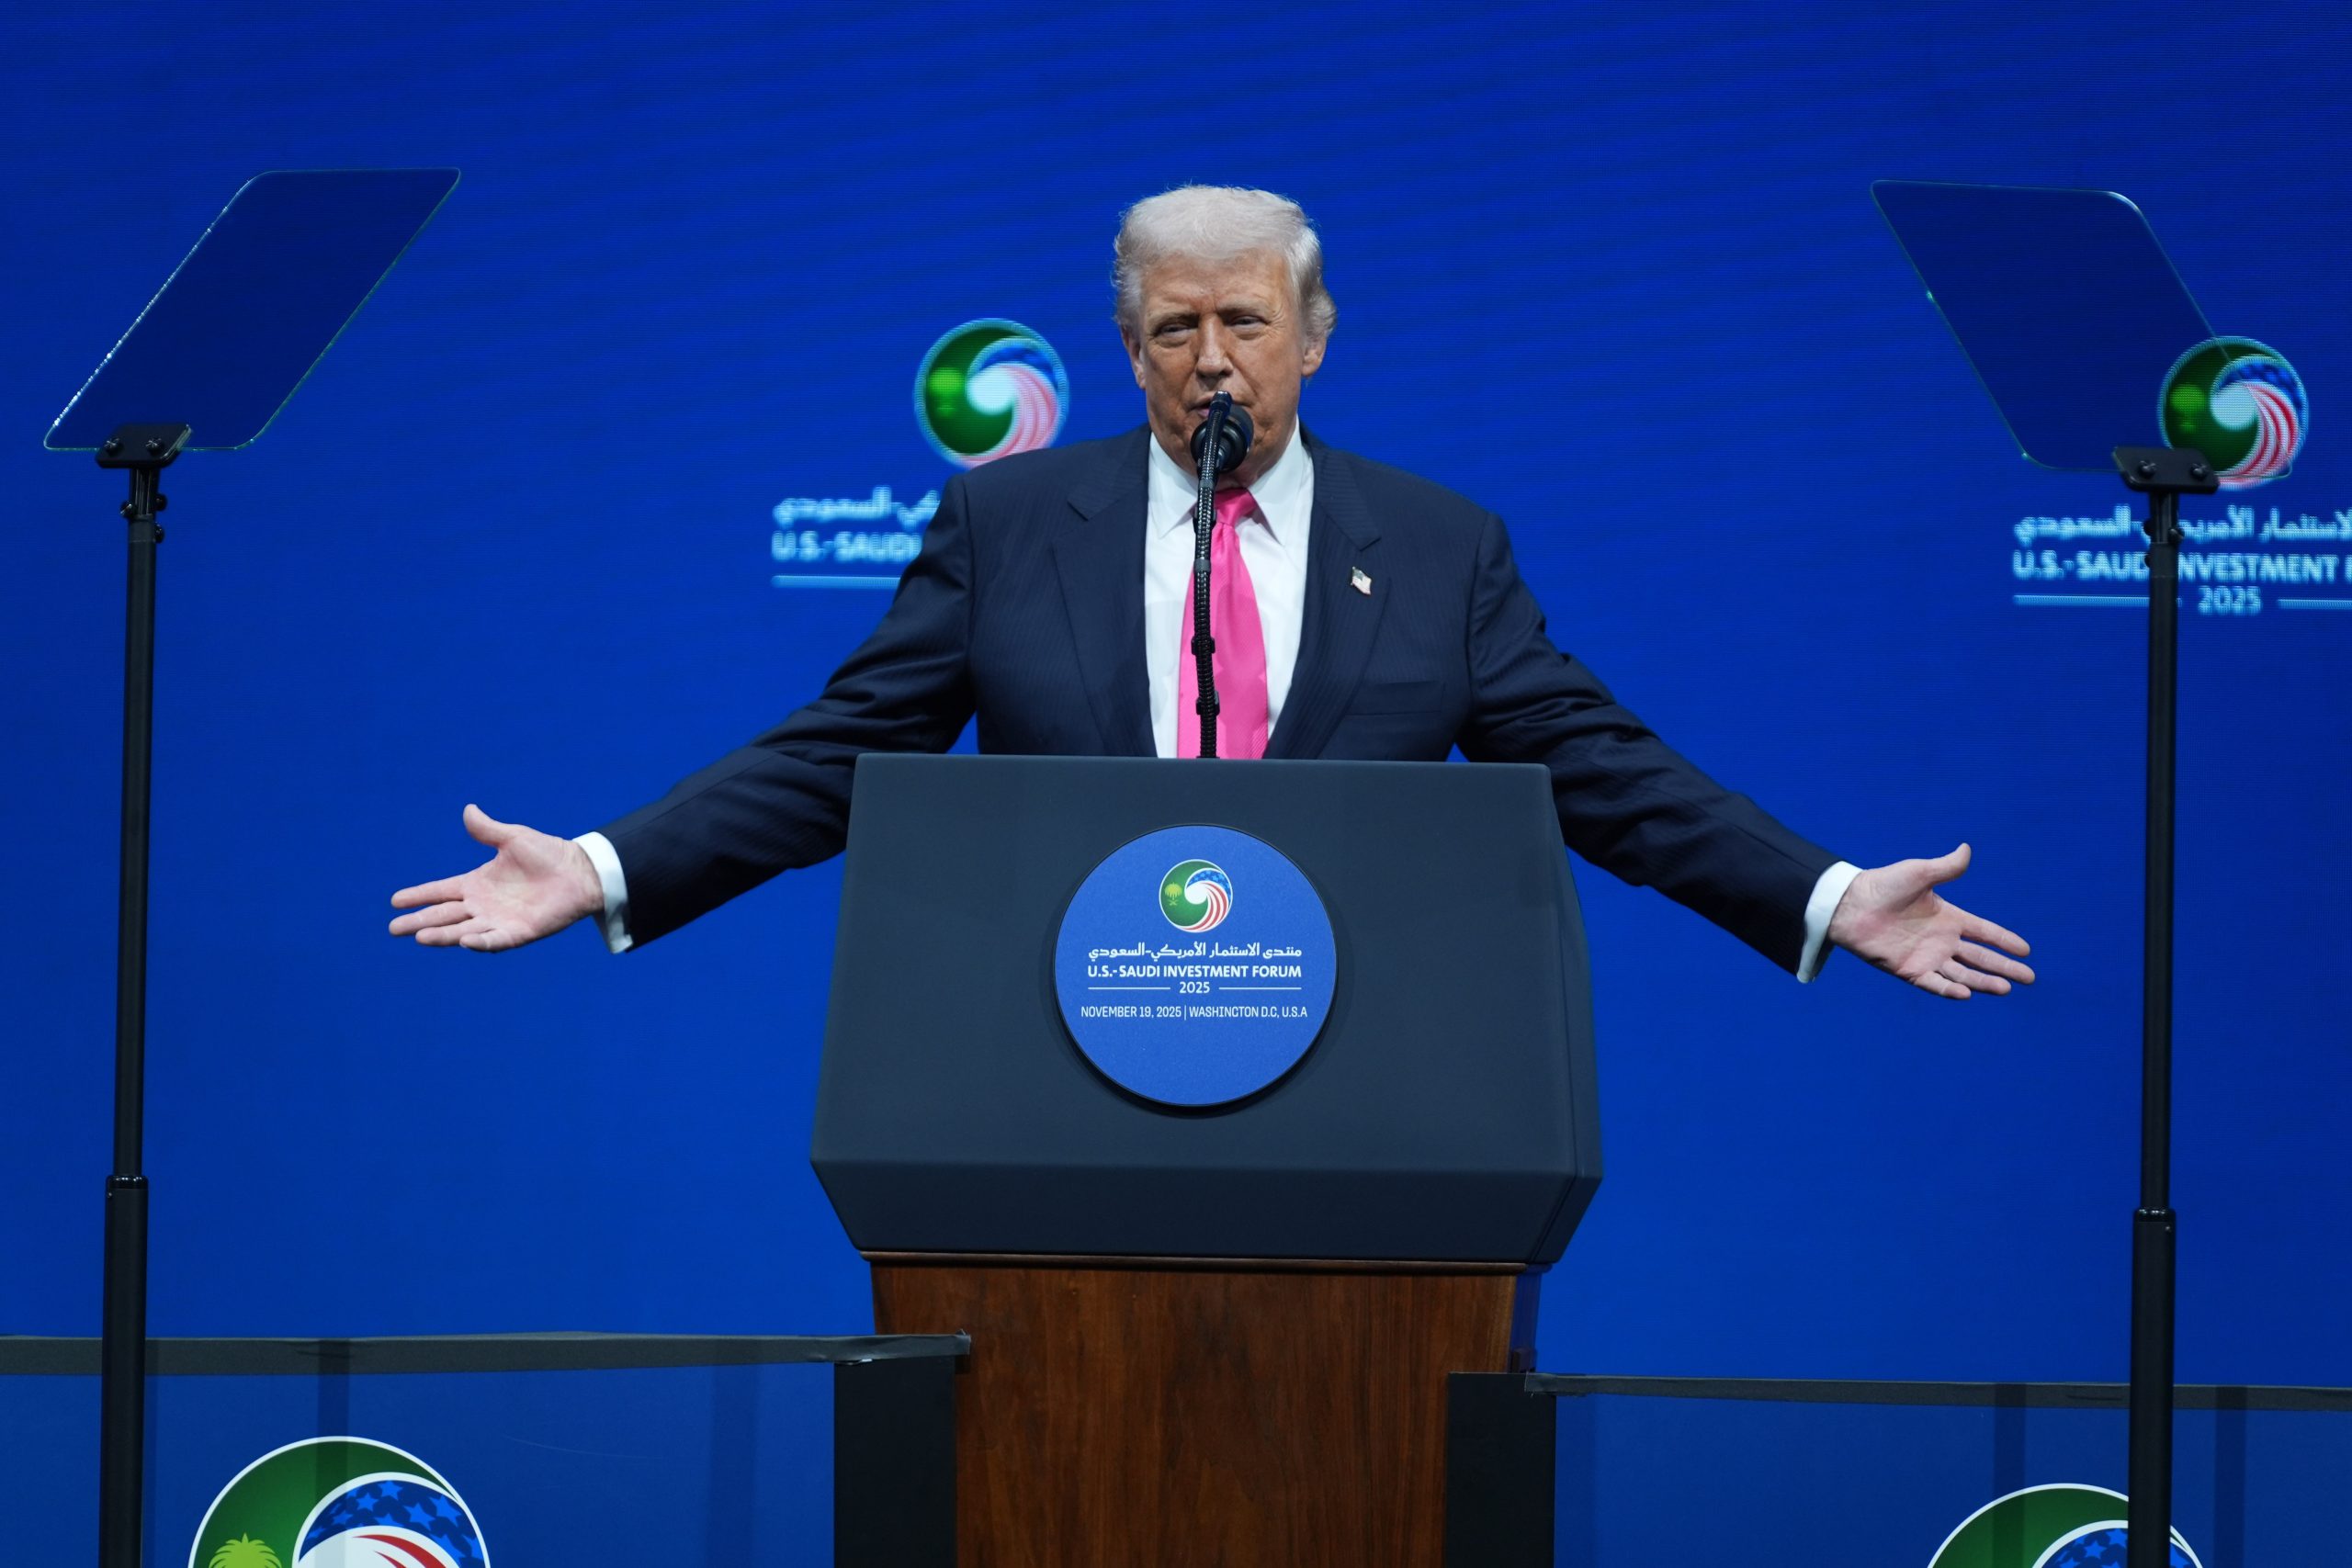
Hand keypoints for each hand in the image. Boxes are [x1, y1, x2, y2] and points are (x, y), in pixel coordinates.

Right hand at [389, 804, 603, 951]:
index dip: (419, 896)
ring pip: (462, 930)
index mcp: (477, 883)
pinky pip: (495, 940)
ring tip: (419, 937)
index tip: (395, 901)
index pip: (440, 891)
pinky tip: (464, 941)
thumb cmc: (547, 854)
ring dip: (442, 935)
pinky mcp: (518, 933)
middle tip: (393, 928)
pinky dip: (480, 942)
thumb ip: (487, 830)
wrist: (580, 871)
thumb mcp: (513, 838)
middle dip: (419, 922)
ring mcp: (498, 921)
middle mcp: (482, 905)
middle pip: (444, 915)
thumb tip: (468, 809)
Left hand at [1828, 843, 2033, 999]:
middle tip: (2029, 978)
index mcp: (1948, 917)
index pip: (1984, 931)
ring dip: (1984, 982)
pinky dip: (1949, 990)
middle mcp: (1942, 940)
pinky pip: (1933, 984)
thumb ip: (1944, 868)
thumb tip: (1966, 849)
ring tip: (2006, 989)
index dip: (2005, 940)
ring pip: (1962, 973)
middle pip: (1980, 957)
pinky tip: (1966, 993)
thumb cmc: (1882, 885)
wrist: (1850, 905)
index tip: (2027, 950)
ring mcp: (1926, 957)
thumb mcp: (1918, 873)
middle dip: (2004, 967)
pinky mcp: (1908, 970)